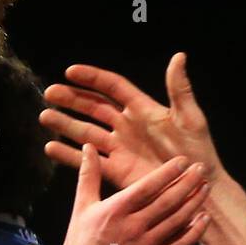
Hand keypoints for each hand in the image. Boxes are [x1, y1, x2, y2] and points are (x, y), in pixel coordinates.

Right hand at [41, 52, 222, 189]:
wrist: (198, 188)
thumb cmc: (200, 152)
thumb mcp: (191, 118)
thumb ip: (180, 89)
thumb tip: (178, 57)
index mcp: (142, 109)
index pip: (112, 87)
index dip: (92, 78)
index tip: (70, 71)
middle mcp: (127, 125)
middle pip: (93, 107)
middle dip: (71, 100)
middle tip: (50, 93)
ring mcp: (120, 148)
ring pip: (86, 132)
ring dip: (66, 124)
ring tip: (45, 117)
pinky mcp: (116, 170)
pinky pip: (89, 161)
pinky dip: (70, 155)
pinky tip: (51, 148)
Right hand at [59, 143, 209, 244]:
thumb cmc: (80, 240)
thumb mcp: (81, 205)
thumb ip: (88, 175)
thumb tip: (88, 148)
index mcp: (116, 210)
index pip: (147, 187)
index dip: (168, 173)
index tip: (184, 161)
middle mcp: (133, 226)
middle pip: (167, 202)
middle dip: (187, 184)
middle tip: (202, 170)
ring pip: (175, 222)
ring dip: (193, 204)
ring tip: (206, 189)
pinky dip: (193, 234)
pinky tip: (204, 220)